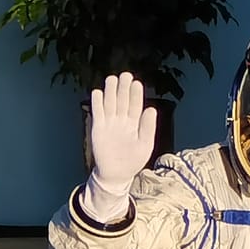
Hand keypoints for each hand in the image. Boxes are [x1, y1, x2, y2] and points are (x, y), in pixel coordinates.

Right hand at [87, 72, 158, 191]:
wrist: (116, 173)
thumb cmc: (133, 160)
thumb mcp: (145, 145)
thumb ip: (148, 127)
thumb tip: (152, 109)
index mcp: (135, 124)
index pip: (136, 106)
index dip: (136, 94)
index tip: (136, 83)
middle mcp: (122, 120)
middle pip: (122, 101)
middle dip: (123, 88)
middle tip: (125, 75)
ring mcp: (110, 123)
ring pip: (110, 104)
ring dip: (110, 92)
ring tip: (112, 79)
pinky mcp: (98, 128)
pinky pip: (98, 113)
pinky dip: (97, 103)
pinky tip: (98, 92)